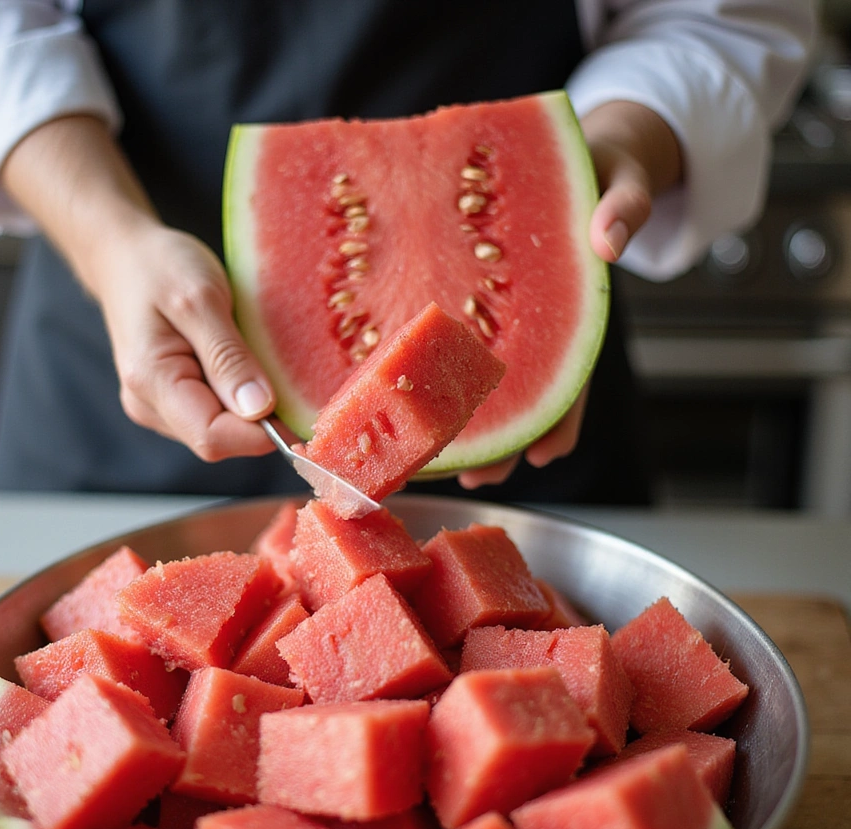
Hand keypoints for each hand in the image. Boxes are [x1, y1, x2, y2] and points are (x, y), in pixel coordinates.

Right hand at [0, 115, 275, 462]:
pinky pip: (214, 415)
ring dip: (248, 407)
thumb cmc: (159, 266)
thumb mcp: (200, 298)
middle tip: (281, 371)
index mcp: (151, 382)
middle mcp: (149, 407)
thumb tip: (260, 409)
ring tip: (255, 358)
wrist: (123, 255)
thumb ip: (228, 356)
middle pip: (218, 440)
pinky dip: (237, 397)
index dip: (260, 432)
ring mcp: (157, 409)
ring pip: (219, 431)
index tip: (297, 403)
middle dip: (257, 418)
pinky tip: (242, 364)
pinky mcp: (170, 404)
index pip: (213, 438)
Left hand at [456, 102, 680, 488]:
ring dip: (469, 420)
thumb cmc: (599, 166)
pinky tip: (410, 389)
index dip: (559, 417)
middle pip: (524, 392)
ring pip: (488, 377)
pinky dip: (436, 367)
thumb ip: (623, 205)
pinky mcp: (470, 292)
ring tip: (441, 460)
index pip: (570, 373)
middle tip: (476, 476)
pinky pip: (452, 336)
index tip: (544, 455)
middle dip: (503, 438)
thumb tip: (610, 239)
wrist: (569, 146)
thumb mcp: (621, 177)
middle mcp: (536, 320)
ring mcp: (505, 312)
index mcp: (571, 306)